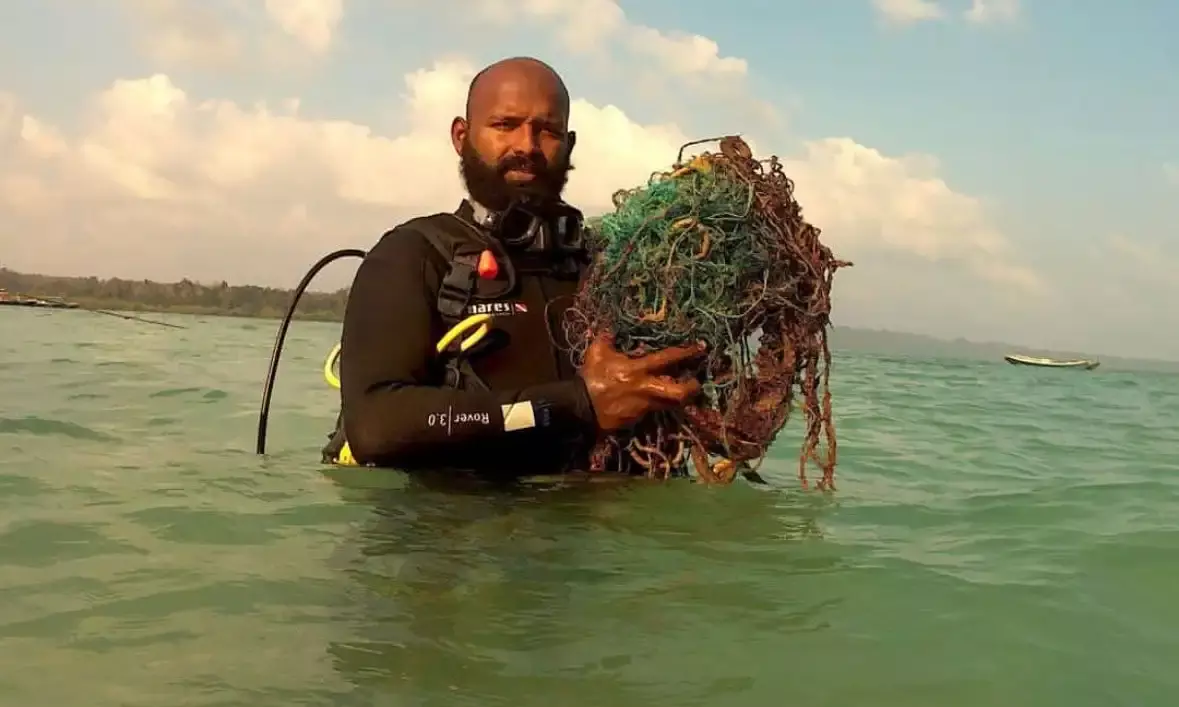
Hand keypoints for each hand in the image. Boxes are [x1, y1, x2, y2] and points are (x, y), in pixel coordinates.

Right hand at [579, 331, 704, 431]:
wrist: (581, 408)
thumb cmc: (591, 378)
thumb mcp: (597, 353)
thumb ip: (606, 339)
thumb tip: (611, 330)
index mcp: (637, 369)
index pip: (667, 359)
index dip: (685, 353)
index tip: (700, 348)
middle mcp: (646, 388)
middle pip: (678, 392)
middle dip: (691, 388)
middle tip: (697, 383)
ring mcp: (644, 406)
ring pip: (670, 404)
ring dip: (678, 399)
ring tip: (683, 393)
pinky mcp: (639, 419)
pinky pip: (654, 411)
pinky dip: (658, 405)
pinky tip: (657, 401)